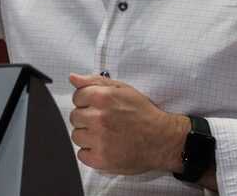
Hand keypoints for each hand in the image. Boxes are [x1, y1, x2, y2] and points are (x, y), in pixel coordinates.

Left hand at [68, 72, 188, 175]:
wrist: (162, 139)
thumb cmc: (144, 114)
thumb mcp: (122, 89)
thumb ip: (95, 81)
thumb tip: (73, 78)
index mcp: (102, 98)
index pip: (76, 97)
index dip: (86, 102)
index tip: (96, 107)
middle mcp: (98, 118)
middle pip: (75, 117)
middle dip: (86, 118)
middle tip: (103, 121)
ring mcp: (99, 140)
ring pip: (76, 136)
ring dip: (87, 136)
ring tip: (105, 134)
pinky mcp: (101, 159)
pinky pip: (82, 154)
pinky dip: (90, 152)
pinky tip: (104, 147)